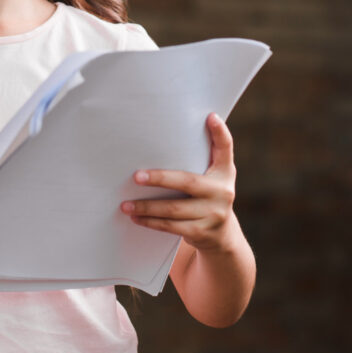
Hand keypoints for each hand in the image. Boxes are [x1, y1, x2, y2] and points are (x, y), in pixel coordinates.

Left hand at [121, 113, 238, 251]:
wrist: (221, 236)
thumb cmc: (207, 196)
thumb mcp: (212, 176)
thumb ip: (201, 157)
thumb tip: (169, 132)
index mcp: (225, 172)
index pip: (225, 148)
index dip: (220, 133)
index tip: (210, 117)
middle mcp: (223, 191)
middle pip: (187, 182)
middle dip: (159, 179)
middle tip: (136, 177)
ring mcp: (214, 214)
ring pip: (174, 209)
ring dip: (147, 207)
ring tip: (126, 205)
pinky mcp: (202, 232)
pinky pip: (171, 226)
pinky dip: (151, 222)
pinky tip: (136, 218)